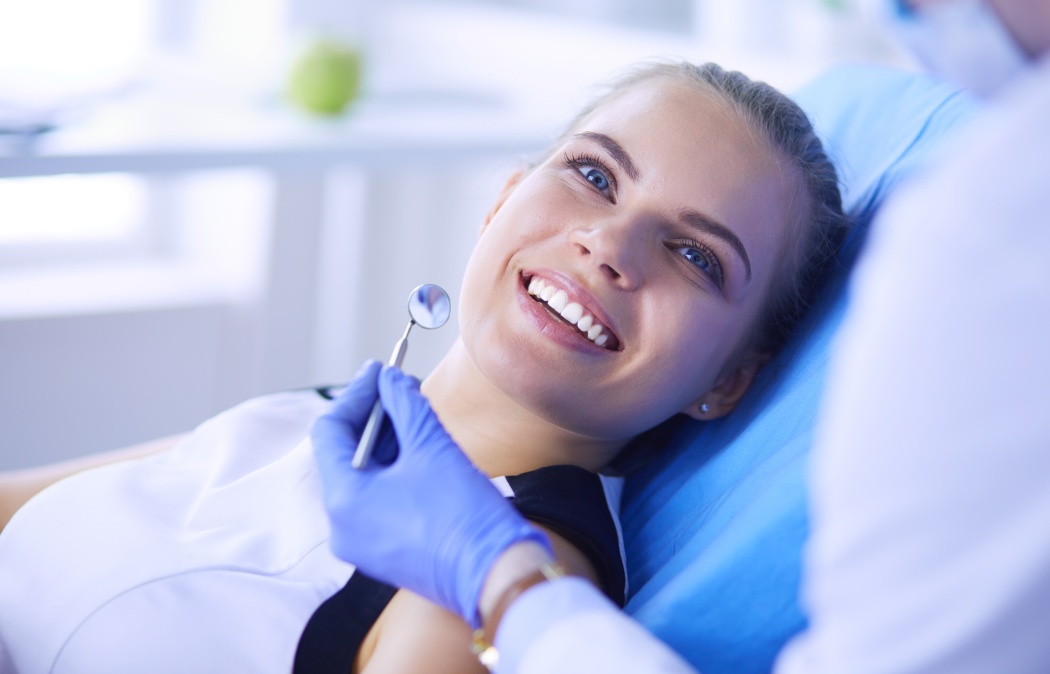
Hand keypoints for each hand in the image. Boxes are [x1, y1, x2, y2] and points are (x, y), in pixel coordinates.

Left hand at [312, 362, 551, 626]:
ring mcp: (360, 543)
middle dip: (373, 416)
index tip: (381, 369)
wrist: (495, 574)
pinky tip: (418, 448)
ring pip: (361, 477)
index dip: (356, 393)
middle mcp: (341, 526)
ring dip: (385, 442)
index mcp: (343, 500)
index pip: (330, 430)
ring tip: (415, 413)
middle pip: (343, 454)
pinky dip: (392, 471)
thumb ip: (405, 403)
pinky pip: (376, 501)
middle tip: (400, 385)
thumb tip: (390, 378)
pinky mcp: (383, 552)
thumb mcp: (432, 446)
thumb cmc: (463, 514)